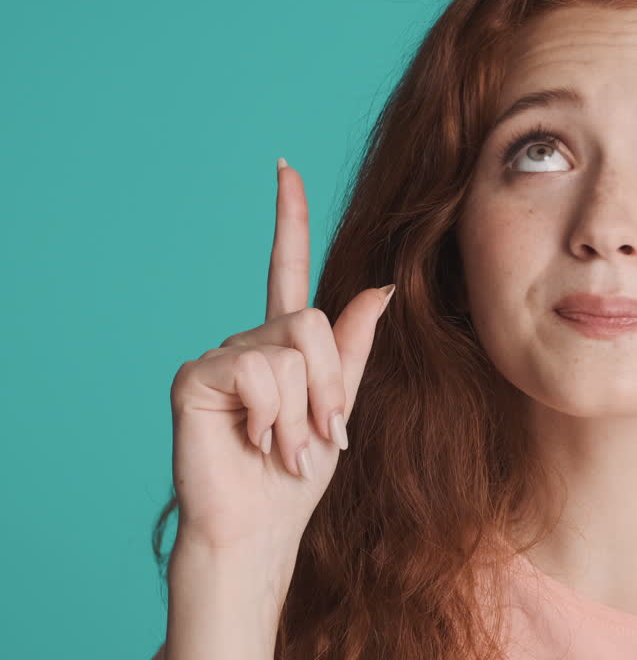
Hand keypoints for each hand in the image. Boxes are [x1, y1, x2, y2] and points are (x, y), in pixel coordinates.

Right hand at [167, 157, 392, 555]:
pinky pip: (260, 370)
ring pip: (291, 348)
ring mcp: (221, 354)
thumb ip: (353, 347)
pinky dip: (274, 414)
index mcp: (285, 344)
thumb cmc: (298, 475)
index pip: (287, 268)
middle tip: (320, 438)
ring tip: (285, 447)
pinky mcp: (197, 375)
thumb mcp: (340, 405)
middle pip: (311, 323)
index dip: (288, 218)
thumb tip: (382, 286)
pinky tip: (257, 442)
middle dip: (331, 387)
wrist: (262, 526)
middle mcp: (250, 340)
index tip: (285, 168)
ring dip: (304, 411)